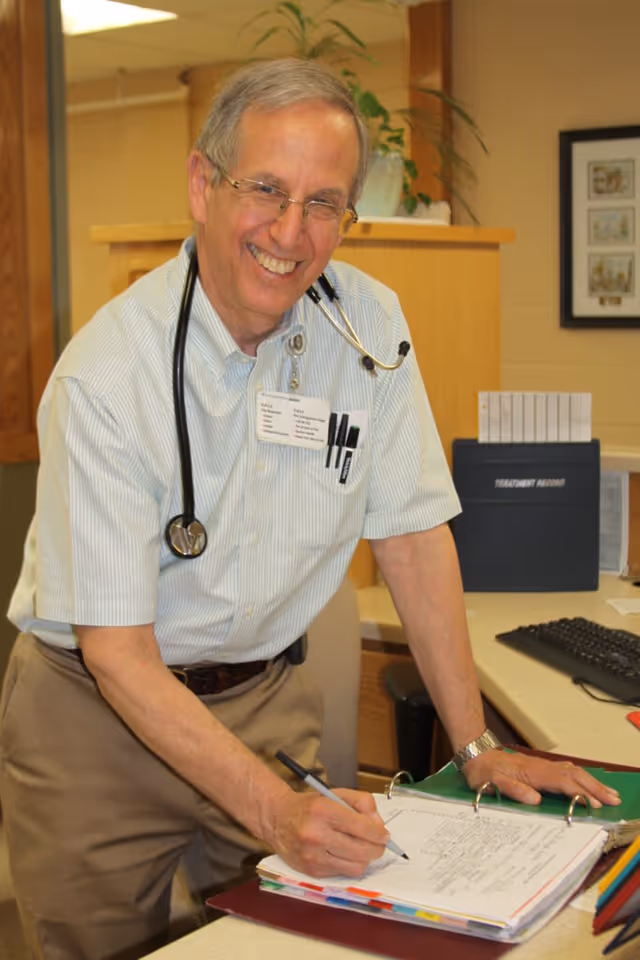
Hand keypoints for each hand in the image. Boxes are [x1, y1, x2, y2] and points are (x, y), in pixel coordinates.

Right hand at [266, 787, 388, 877]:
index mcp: (324, 811)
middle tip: (378, 843)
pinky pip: (343, 874)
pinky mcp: (311, 871)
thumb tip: (379, 826)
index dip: (379, 834)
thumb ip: (362, 803)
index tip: (384, 835)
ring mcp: (313, 856)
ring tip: (361, 849)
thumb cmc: (310, 806)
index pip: (362, 827)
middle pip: (363, 851)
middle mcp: (317, 835)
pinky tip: (344, 853)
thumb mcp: (335, 794)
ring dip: (364, 859)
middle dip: (376, 848)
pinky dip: (349, 865)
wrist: (277, 819)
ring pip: (356, 866)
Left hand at [462, 749, 621, 808]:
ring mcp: (541, 766)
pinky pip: (566, 770)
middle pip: (574, 774)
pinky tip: (587, 782)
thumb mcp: (491, 783)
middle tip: (613, 799)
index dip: (580, 793)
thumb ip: (512, 790)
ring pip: (572, 771)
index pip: (562, 782)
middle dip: (595, 787)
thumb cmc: (483, 771)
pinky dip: (581, 776)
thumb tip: (535, 799)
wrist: (476, 754)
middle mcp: (540, 767)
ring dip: (591, 781)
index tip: (595, 804)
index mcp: (531, 772)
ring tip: (608, 793)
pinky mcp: (540, 767)